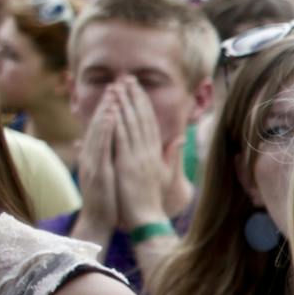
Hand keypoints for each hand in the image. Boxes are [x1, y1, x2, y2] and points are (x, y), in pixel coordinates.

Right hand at [74, 98, 119, 228]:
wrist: (98, 222)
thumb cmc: (104, 199)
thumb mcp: (100, 173)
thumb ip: (94, 156)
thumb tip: (83, 142)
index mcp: (95, 156)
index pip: (101, 127)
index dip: (108, 107)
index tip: (118, 90)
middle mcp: (91, 155)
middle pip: (98, 124)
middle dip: (108, 102)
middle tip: (117, 82)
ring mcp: (92, 162)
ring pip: (98, 131)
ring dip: (106, 110)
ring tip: (115, 91)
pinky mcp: (97, 171)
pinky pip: (101, 147)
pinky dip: (105, 130)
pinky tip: (111, 115)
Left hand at [108, 80, 169, 229]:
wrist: (147, 217)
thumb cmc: (153, 199)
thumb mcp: (165, 174)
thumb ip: (171, 154)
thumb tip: (181, 138)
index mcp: (156, 152)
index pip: (150, 122)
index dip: (144, 103)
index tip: (137, 87)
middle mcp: (149, 150)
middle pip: (142, 117)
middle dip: (134, 96)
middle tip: (126, 77)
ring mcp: (139, 156)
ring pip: (131, 123)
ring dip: (124, 103)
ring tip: (118, 85)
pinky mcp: (128, 162)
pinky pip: (122, 138)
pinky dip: (118, 121)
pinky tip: (112, 108)